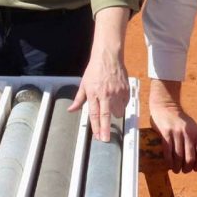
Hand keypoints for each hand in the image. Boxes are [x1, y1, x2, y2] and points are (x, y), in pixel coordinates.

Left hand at [67, 7, 131, 141]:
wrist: (108, 57)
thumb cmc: (94, 70)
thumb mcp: (83, 84)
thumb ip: (78, 100)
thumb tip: (71, 110)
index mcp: (93, 93)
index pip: (94, 114)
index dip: (96, 127)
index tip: (97, 136)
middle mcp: (105, 94)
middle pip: (105, 116)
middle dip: (105, 129)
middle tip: (105, 139)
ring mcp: (117, 92)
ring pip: (117, 111)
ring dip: (114, 114)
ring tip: (110, 109)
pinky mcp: (125, 90)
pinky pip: (124, 103)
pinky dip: (121, 105)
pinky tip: (117, 101)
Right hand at [149, 80, 196, 172]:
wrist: (165, 106)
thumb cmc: (179, 120)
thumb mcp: (192, 127)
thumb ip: (195, 140)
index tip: (196, 169)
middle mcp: (188, 133)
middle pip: (190, 158)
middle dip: (187, 168)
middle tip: (184, 171)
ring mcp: (176, 133)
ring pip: (179, 157)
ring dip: (178, 167)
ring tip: (176, 170)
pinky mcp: (166, 133)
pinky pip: (168, 152)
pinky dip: (169, 161)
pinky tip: (169, 164)